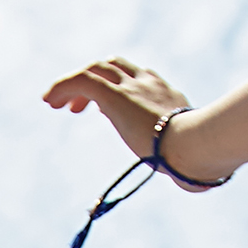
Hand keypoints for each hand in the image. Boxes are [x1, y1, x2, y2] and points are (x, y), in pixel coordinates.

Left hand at [44, 54, 190, 159]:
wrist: (196, 143)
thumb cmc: (198, 155)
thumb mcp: (189, 151)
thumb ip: (184, 157)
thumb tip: (194, 182)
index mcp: (168, 95)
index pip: (138, 78)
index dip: (118, 86)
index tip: (103, 109)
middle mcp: (149, 83)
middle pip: (113, 66)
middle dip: (93, 80)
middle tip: (76, 107)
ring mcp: (132, 87)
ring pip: (95, 70)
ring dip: (74, 84)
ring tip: (56, 104)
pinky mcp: (115, 96)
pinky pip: (82, 81)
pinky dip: (62, 86)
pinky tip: (49, 99)